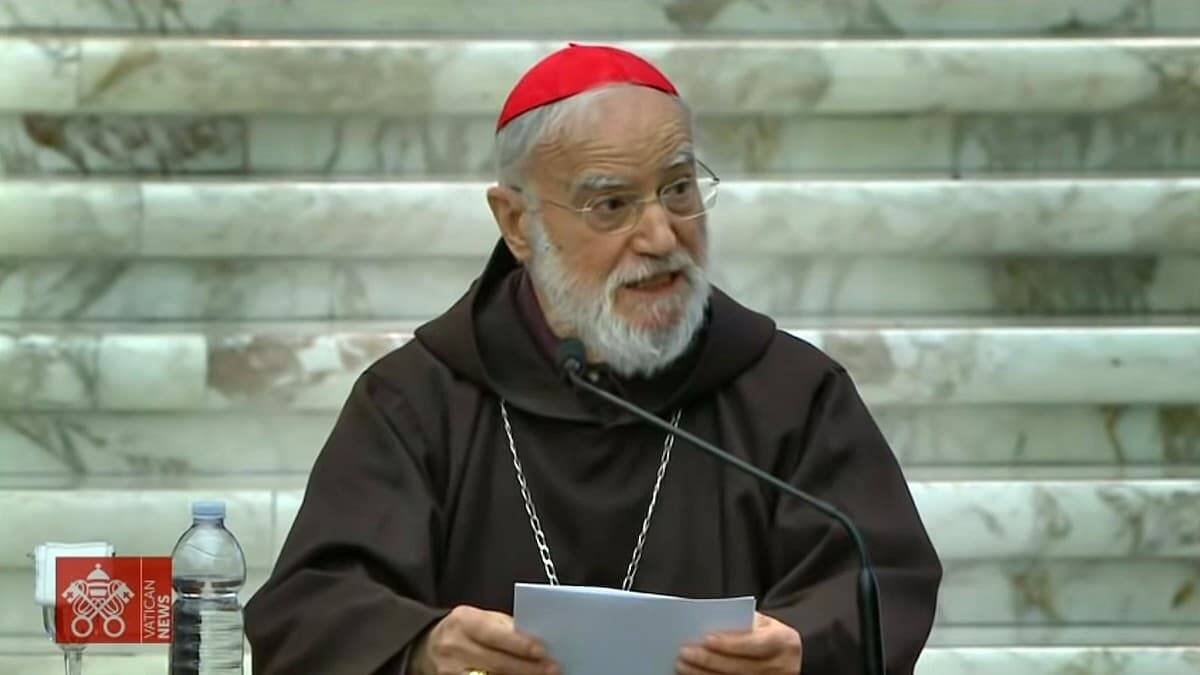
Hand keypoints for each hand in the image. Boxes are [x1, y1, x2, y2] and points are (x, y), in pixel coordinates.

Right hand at [411, 605, 560, 674]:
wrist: (425, 647)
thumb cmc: (461, 630)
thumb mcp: (478, 618)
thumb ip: (503, 627)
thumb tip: (535, 640)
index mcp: (464, 621)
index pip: (496, 634)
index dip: (521, 644)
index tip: (543, 651)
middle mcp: (454, 646)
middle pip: (497, 662)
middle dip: (529, 668)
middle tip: (553, 670)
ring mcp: (451, 671)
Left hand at [676, 612, 801, 674]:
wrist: (794, 658)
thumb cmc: (772, 635)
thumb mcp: (766, 623)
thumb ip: (744, 622)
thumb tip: (710, 624)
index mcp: (783, 643)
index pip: (753, 645)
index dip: (729, 643)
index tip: (706, 639)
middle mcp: (779, 667)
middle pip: (739, 667)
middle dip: (709, 660)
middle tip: (684, 652)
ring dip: (703, 674)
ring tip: (683, 665)